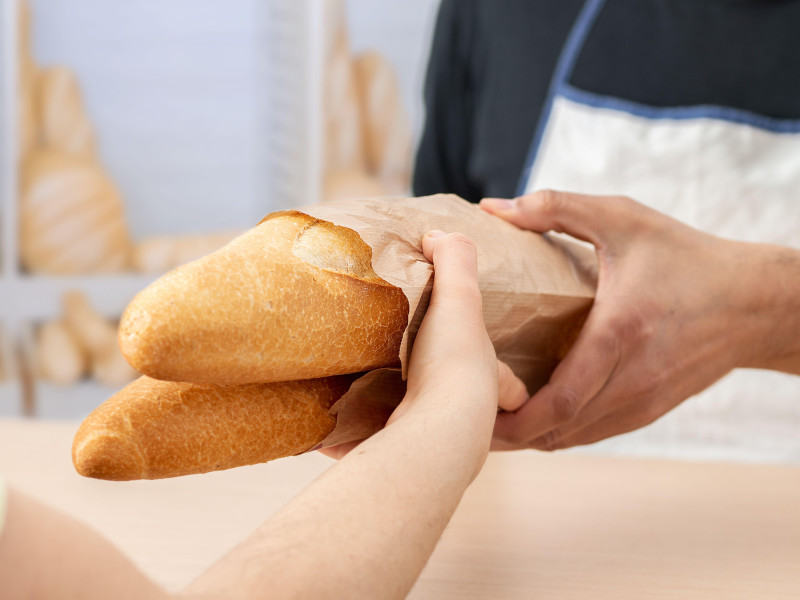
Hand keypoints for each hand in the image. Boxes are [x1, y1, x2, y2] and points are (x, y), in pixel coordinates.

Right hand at [321, 231, 527, 459]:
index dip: (512, 385)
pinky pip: (363, 446)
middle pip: (454, 411)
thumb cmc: (453, 365)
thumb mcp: (460, 301)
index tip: (514, 390)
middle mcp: (462, 419)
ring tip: (355, 391)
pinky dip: (342, 437)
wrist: (432, 434)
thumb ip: (454, 263)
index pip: (510, 385)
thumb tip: (439, 235)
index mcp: (483, 382)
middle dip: (435, 398)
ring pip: (407, 430)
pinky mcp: (392, 460)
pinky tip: (320, 426)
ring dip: (382, 414)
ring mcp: (429, 444)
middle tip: (410, 377)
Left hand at [481, 190, 799, 450]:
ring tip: (492, 426)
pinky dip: (562, 432)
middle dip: (512, 434)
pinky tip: (535, 421)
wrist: (754, 301)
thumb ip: (556, 208)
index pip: (560, 397)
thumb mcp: (623, 219)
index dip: (515, 416)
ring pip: (577, 436)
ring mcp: (645, 400)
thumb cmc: (686, 257)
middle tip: (468, 423)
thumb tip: (493, 207)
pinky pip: (597, 431)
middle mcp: (633, 377)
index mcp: (621, 332)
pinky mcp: (652, 407)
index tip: (476, 410)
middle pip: (561, 427)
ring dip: (533, 438)